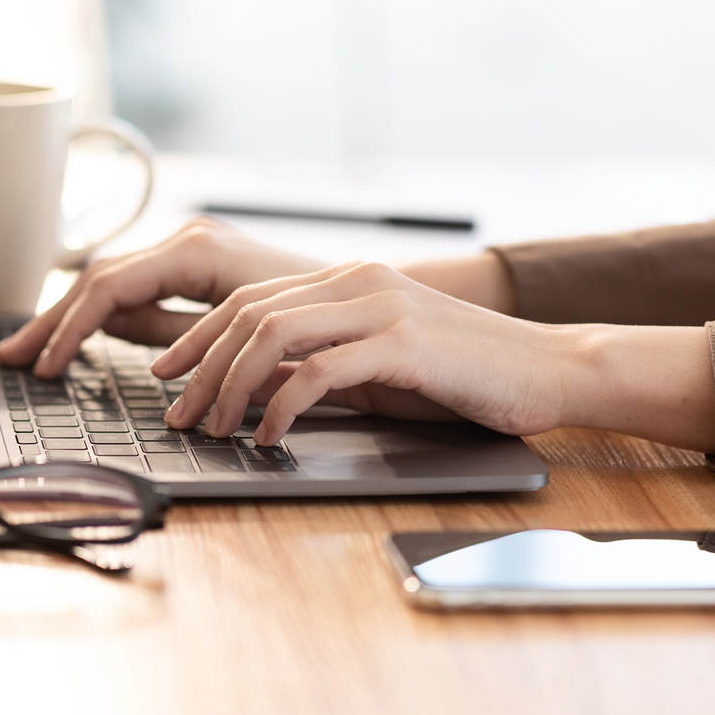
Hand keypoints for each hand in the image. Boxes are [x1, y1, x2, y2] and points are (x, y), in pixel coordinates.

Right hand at [0, 219, 326, 375]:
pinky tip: (80, 337)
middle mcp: (189, 240)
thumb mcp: (240, 334)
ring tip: (34, 351)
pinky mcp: (197, 266)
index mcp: (196, 251)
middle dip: (54, 320)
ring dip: (71, 317)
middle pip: (100, 279)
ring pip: (113, 281)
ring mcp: (191, 249)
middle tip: (13, 357)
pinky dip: (104, 314)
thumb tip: (111, 330)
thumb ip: (172, 332)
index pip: (108, 287)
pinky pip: (137, 287)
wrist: (366, 301)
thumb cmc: (317, 319)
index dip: (69, 328)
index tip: (46, 366)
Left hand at [152, 261, 574, 444]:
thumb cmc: (463, 373)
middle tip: (176, 413)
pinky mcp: (403, 343)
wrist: (548, 368)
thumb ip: (318, 365)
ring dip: (230, 387)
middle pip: (248, 315)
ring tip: (213, 429)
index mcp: (346, 279)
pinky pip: (319, 372)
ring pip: (273, 337)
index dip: (197, 337)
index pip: (249, 300)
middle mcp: (356, 282)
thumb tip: (252, 388)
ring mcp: (379, 307)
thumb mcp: (377, 365)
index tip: (165, 373)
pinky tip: (269, 435)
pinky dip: (281, 406)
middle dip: (200, 367)